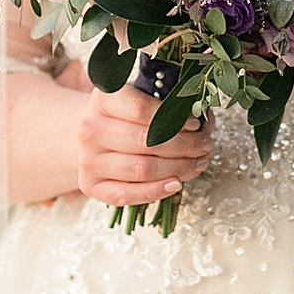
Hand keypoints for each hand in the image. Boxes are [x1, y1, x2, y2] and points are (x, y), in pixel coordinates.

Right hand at [77, 85, 212, 207]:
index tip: (196, 123)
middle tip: (205, 145)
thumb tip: (205, 121)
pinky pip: (126, 194)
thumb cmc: (124, 116)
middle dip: (185, 145)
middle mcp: (90, 129)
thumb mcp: (141, 98)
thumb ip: (168, 106)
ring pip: (141, 169)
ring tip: (199, 163)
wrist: (92, 135)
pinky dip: (155, 191)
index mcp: (103, 100)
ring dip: (178, 168)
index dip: (173, 118)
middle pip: (145, 141)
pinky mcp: (90, 185)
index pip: (140, 109)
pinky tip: (176, 183)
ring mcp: (88, 159)